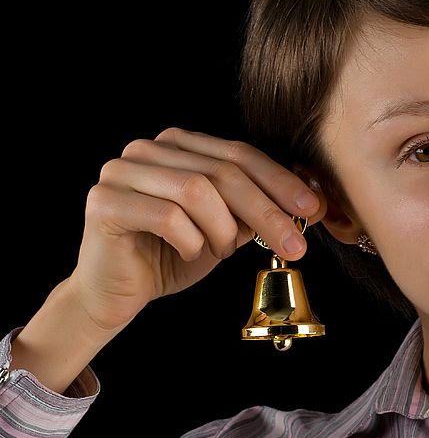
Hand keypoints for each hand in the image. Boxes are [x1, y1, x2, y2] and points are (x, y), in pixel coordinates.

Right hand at [68, 127, 325, 333]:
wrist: (117, 293)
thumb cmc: (172, 255)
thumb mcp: (227, 229)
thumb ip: (259, 209)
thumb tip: (314, 204)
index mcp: (180, 144)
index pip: (239, 153)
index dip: (279, 180)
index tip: (312, 208)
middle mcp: (148, 149)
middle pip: (223, 172)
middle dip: (266, 211)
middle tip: (294, 245)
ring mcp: (122, 171)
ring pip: (197, 190)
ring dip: (222, 230)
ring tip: (221, 252)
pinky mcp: (105, 202)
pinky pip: (167, 217)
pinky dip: (190, 241)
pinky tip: (189, 253)